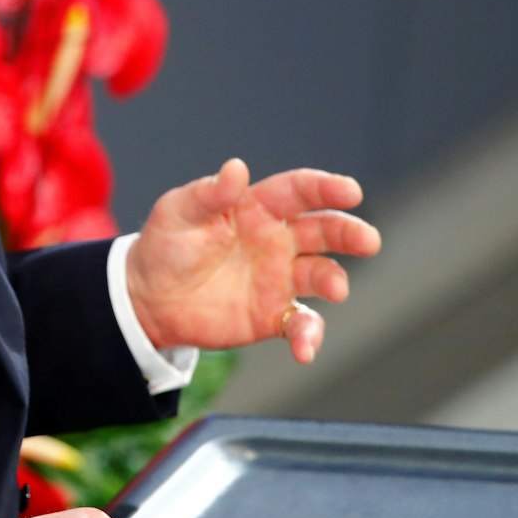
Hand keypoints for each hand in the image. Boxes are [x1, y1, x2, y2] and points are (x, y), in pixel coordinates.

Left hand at [126, 158, 380, 362]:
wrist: (149, 299)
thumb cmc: (165, 245)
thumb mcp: (177, 213)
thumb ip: (208, 194)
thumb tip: (236, 168)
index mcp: (258, 207)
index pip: (299, 191)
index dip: (326, 188)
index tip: (351, 192)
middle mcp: (278, 239)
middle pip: (324, 230)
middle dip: (349, 233)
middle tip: (368, 242)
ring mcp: (279, 278)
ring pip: (322, 274)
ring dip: (335, 281)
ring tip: (337, 290)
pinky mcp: (273, 315)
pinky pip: (301, 323)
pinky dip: (309, 336)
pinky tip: (305, 349)